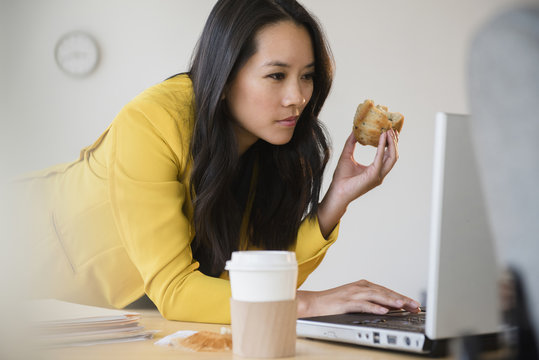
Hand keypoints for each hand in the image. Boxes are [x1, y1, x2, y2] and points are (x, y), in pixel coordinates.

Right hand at [297, 279, 419, 317]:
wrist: (313, 303)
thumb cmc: (333, 303)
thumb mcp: (355, 301)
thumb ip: (370, 303)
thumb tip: (389, 310)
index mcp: (363, 286)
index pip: (387, 291)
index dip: (402, 298)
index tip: (415, 305)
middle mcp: (360, 287)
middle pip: (385, 292)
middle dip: (401, 299)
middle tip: (415, 306)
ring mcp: (353, 294)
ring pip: (376, 296)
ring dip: (390, 301)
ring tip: (403, 306)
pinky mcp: (345, 302)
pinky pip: (362, 305)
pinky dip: (374, 307)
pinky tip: (383, 311)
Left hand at [317, 130, 398, 236]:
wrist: (336, 191)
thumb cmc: (341, 177)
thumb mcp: (346, 155)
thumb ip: (351, 143)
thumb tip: (354, 130)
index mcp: (375, 170)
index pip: (387, 155)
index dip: (390, 143)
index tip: (389, 130)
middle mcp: (380, 173)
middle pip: (393, 155)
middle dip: (394, 141)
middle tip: (392, 128)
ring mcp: (378, 176)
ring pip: (392, 157)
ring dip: (392, 143)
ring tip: (388, 131)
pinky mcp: (374, 176)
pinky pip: (381, 159)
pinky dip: (382, 147)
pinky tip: (381, 137)